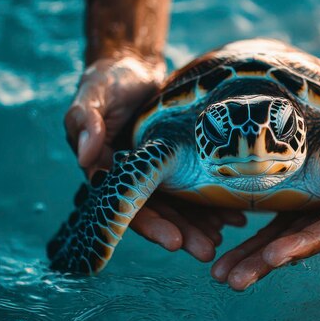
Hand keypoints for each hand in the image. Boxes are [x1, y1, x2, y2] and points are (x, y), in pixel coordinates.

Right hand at [66, 56, 247, 260]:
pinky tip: (233, 215)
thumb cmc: (108, 81)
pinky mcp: (175, 162)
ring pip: (179, 204)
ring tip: (223, 239)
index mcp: (106, 171)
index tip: (175, 242)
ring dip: (199, 224)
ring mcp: (155, 172)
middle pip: (158, 212)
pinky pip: (192, 186)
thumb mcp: (93, 94)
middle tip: (208, 251)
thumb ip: (86, 121)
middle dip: (182, 233)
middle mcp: (132, 178)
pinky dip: (210, 201)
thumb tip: (86, 156)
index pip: (129, 205)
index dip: (151, 225)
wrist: (133, 68)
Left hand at [211, 90, 319, 289]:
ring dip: (250, 257)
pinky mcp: (295, 199)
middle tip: (234, 280)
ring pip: (279, 237)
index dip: (307, 242)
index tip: (278, 256)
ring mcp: (312, 207)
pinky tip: (222, 251)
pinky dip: (248, 237)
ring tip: (219, 274)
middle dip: (267, 261)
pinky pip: (269, 222)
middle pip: (299, 241)